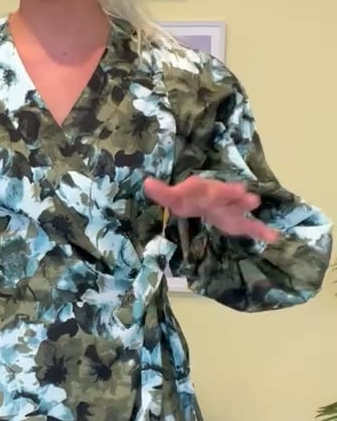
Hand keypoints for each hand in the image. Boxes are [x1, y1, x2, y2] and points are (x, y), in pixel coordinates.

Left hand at [144, 175, 278, 242]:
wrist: (200, 201)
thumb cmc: (189, 197)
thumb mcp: (175, 196)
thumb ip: (163, 193)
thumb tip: (146, 183)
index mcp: (206, 190)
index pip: (212, 191)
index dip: (222, 192)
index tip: (236, 189)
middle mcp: (221, 198)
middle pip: (227, 198)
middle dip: (235, 198)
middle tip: (248, 197)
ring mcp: (230, 211)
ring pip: (239, 210)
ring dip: (246, 208)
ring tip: (256, 206)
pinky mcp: (237, 223)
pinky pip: (250, 227)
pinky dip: (260, 232)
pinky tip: (273, 237)